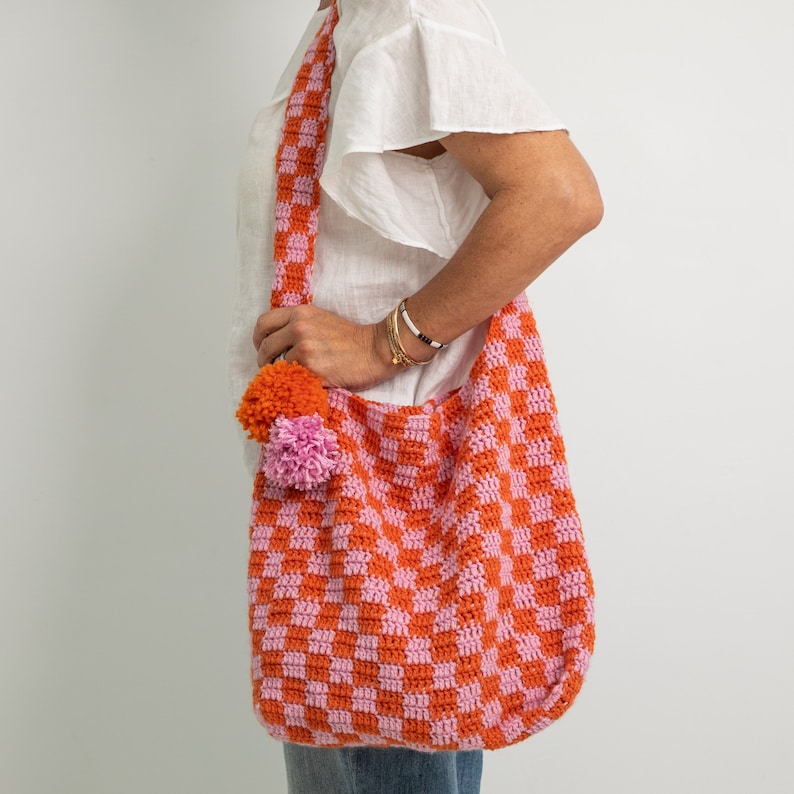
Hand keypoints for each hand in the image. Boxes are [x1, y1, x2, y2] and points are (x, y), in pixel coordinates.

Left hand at [252, 304, 395, 390]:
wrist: (376, 350)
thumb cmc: (351, 338)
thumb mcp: (321, 320)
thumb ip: (298, 325)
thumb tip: (278, 344)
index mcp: (300, 313)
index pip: (264, 323)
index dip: (259, 339)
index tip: (262, 348)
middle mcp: (299, 328)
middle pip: (266, 347)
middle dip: (265, 360)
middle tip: (272, 369)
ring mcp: (305, 350)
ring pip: (277, 366)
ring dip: (282, 374)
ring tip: (294, 377)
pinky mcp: (312, 370)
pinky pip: (291, 380)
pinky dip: (294, 383)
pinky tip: (303, 384)